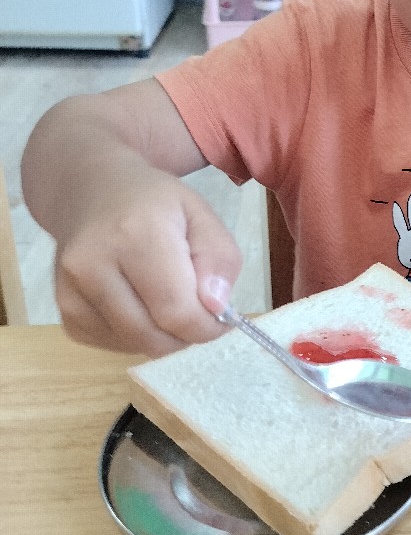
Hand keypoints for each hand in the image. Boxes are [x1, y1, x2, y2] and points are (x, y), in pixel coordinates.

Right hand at [53, 169, 242, 356]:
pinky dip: (135, 335)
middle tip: (198, 312)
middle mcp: (93, 263)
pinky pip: (111, 343)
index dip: (207, 327)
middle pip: (153, 336)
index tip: (222, 318)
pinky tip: (139, 303)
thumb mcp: (201, 214)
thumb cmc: (154, 203)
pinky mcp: (64, 309)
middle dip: (186, 335)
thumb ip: (219, 259)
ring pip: (132, 345)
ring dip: (161, 336)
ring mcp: (70, 289)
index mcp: (135, 234)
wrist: (90, 190)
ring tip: (167, 300)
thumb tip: (215, 306)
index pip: (176, 310)